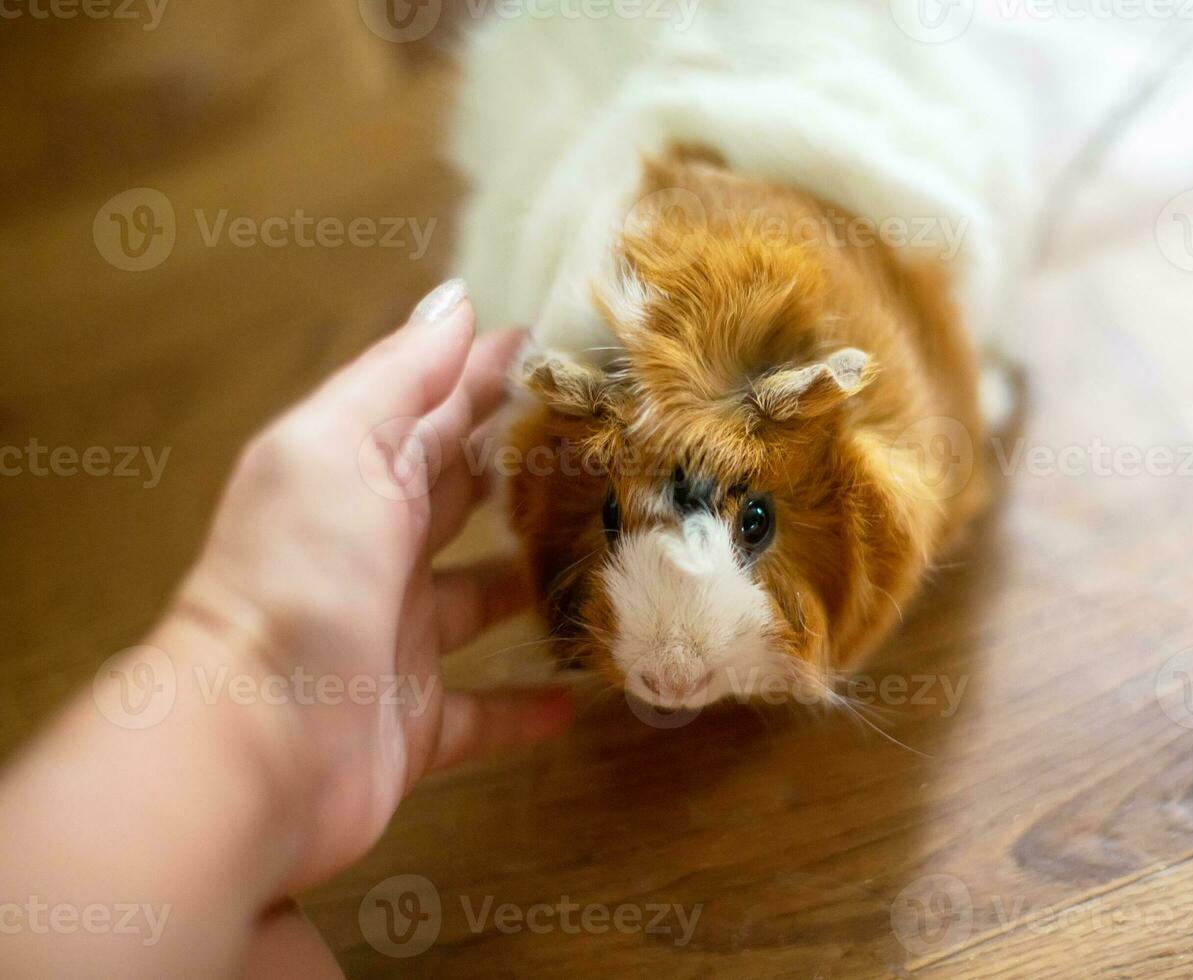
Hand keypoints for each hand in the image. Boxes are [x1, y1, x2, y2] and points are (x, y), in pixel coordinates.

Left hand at [167, 279, 569, 886]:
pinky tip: (580, 693)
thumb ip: (397, 376)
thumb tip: (457, 300)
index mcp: (356, 479)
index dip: (501, 378)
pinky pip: (483, 711)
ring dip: (535, 580)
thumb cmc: (295, 581)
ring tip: (611, 555)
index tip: (582, 355)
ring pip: (481, 600)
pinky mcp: (416, 724)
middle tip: (621, 446)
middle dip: (529, 469)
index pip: (441, 411)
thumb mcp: (335, 449)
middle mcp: (376, 553)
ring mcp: (398, 640)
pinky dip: (527, 705)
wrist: (252, 746)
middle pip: (464, 498)